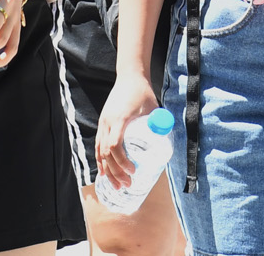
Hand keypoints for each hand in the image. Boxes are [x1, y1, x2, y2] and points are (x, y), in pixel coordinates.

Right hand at [94, 69, 161, 189]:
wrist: (129, 76)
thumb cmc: (142, 92)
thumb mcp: (153, 107)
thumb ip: (158, 124)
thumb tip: (166, 143)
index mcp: (119, 119)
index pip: (114, 145)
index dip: (122, 161)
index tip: (133, 171)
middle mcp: (107, 123)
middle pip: (106, 153)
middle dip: (115, 172)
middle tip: (128, 184)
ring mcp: (103, 123)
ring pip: (100, 152)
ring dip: (107, 170)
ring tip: (116, 185)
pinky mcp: (103, 123)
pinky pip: (98, 146)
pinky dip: (100, 161)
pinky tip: (103, 173)